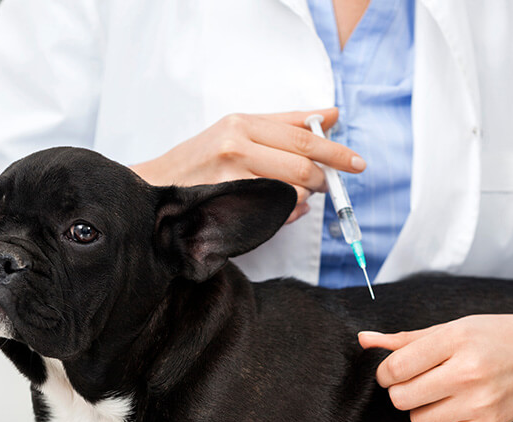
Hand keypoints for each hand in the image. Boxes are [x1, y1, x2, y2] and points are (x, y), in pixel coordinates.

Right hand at [130, 108, 366, 223]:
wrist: (156, 190)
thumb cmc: (200, 161)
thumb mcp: (238, 130)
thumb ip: (286, 123)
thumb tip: (331, 115)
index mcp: (242, 123)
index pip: (302, 135)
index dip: (334, 150)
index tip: (357, 162)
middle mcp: (235, 146)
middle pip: (301, 165)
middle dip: (323, 180)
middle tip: (329, 187)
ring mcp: (230, 178)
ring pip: (291, 192)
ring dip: (302, 200)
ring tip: (296, 199)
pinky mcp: (227, 205)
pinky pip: (273, 213)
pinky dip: (286, 214)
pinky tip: (280, 211)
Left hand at [359, 314, 512, 421]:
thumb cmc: (495, 336)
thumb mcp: (451, 327)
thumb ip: (404, 338)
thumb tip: (364, 339)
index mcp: (455, 340)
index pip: (396, 367)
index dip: (386, 372)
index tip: (394, 371)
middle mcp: (468, 372)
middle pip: (402, 397)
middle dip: (400, 390)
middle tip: (415, 382)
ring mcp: (480, 402)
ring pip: (417, 420)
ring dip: (418, 409)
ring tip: (435, 394)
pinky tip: (444, 411)